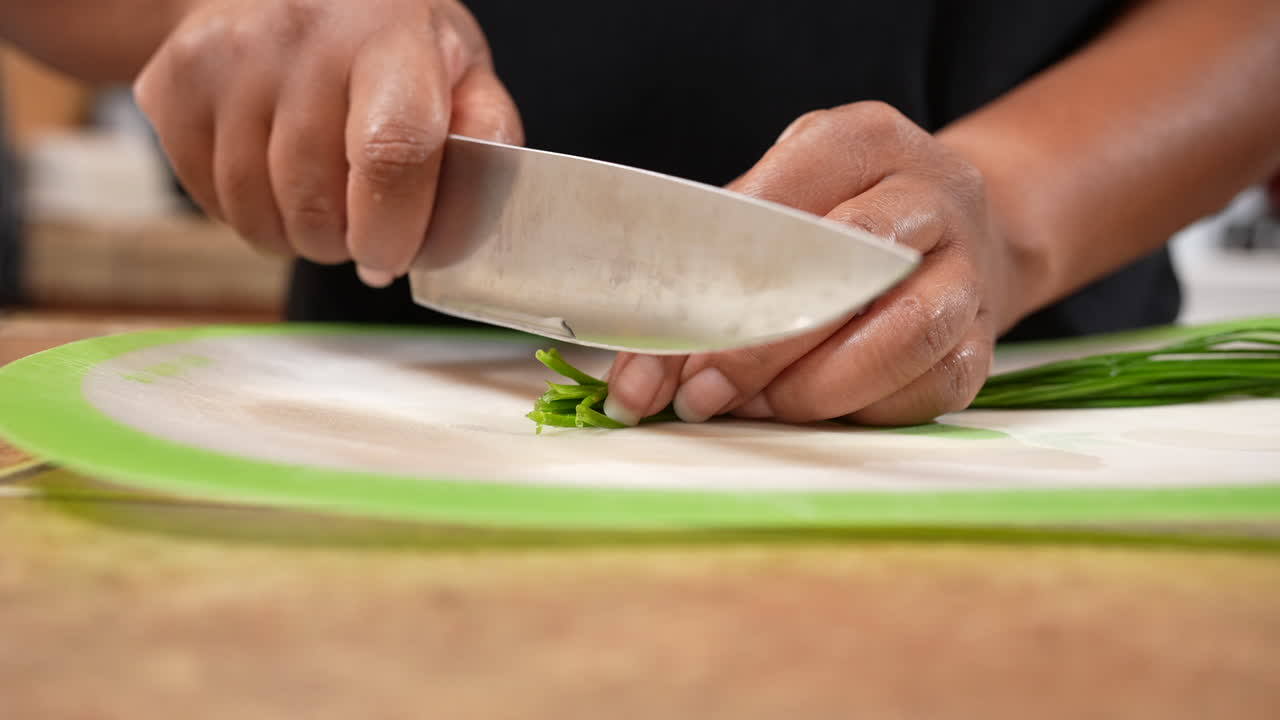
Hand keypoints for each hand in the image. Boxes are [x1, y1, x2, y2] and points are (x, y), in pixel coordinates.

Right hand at [134, 0, 521, 286]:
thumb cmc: (389, 47)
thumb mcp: (462, 74)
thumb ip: (482, 147)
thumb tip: (451, 236)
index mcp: (389, 38)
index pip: (391, 153)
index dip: (394, 229)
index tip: (394, 256)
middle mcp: (301, 36)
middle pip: (317, 204)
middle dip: (347, 243)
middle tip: (364, 220)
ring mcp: (226, 58)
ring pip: (259, 215)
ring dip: (298, 236)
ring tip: (321, 197)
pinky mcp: (171, 85)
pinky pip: (211, 202)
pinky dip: (250, 215)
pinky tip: (273, 176)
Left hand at [603, 102, 1010, 426]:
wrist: (966, 230)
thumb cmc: (843, 217)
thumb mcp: (783, 197)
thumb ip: (715, 260)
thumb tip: (641, 366)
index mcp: (864, 140)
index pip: (777, 206)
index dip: (712, 281)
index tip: (660, 343)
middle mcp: (930, 195)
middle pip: (844, 268)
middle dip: (759, 346)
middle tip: (700, 392)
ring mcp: (968, 268)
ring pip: (900, 336)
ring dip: (812, 388)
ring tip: (754, 407)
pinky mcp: (983, 340)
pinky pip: (927, 387)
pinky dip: (860, 410)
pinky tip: (812, 412)